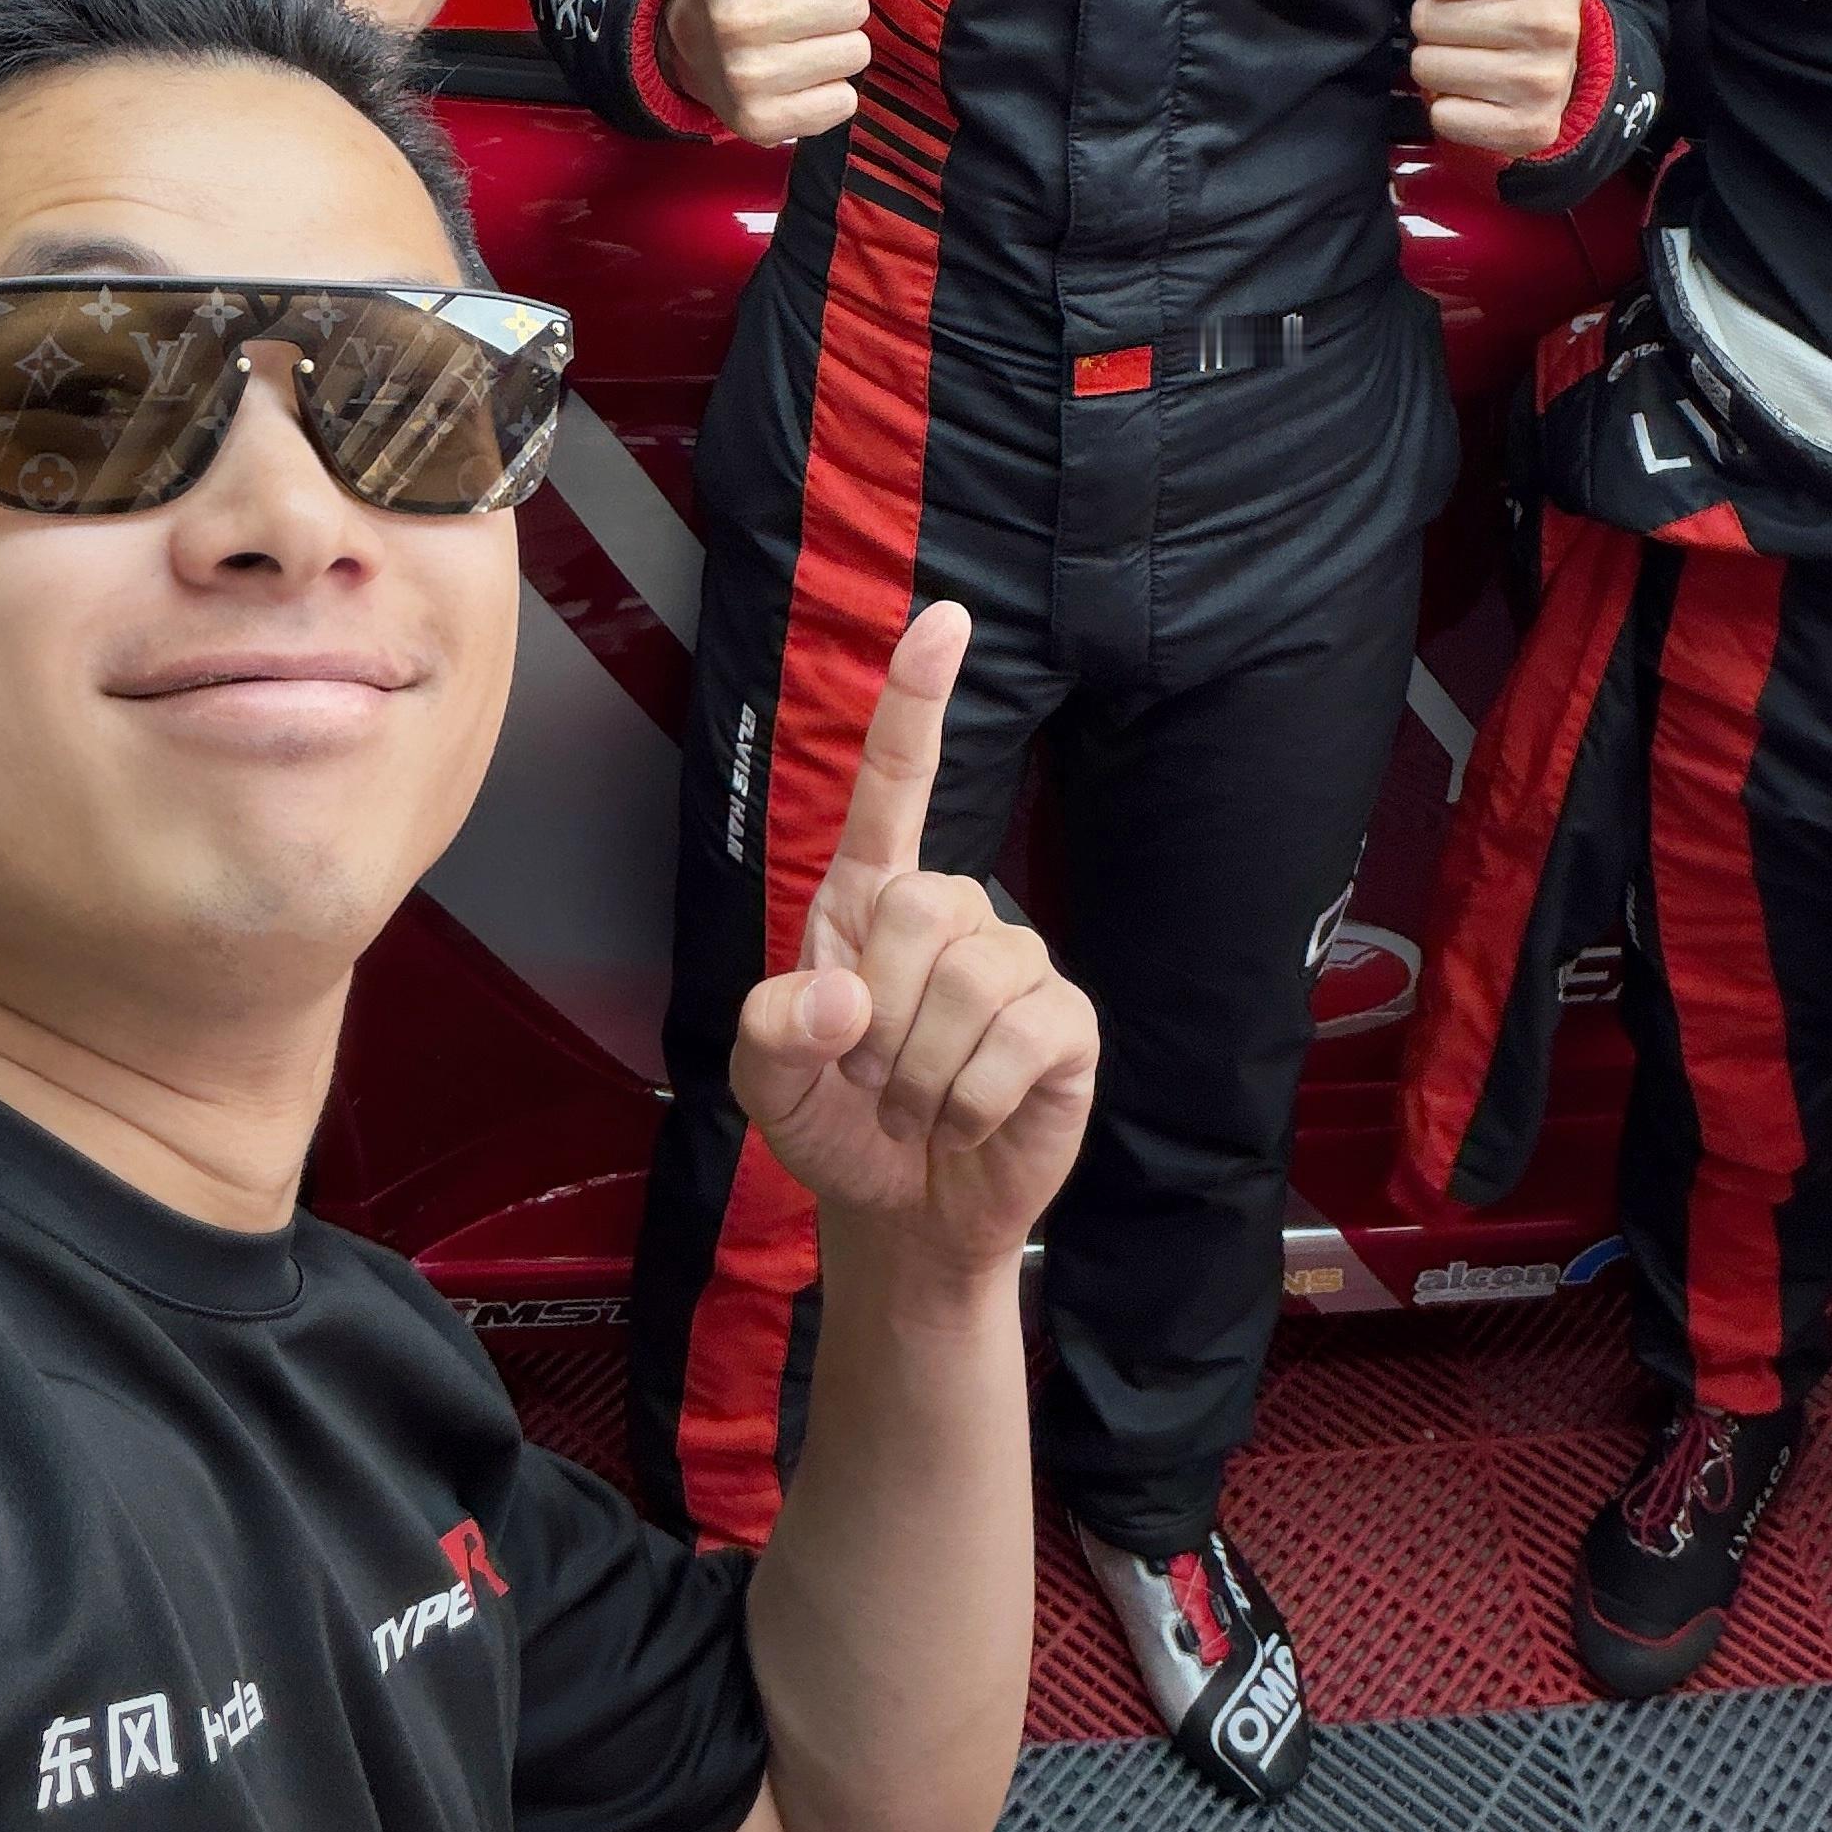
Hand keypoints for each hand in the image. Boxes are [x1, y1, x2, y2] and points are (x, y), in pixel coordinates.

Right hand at [658, 0, 874, 142]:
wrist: (689, 52)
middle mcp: (736, 25)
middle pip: (852, 10)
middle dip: (832, 7)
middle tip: (793, 8)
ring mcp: (749, 80)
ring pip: (853, 56)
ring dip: (832, 50)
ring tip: (793, 42)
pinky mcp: (764, 126)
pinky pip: (842, 104)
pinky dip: (825, 95)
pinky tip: (792, 79)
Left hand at [729, 603, 1096, 1279]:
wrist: (900, 1214)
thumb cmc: (834, 1121)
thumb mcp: (764, 1081)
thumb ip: (772, 1031)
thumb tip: (847, 996)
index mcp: (871, 899)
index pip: (898, 783)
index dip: (918, 702)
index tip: (943, 616)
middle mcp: (952, 913)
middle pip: (922, 904)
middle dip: (879, 1015)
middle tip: (871, 1076)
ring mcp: (1019, 963)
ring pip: (970, 985)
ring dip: (920, 1074)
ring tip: (916, 1105)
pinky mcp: (1067, 1026)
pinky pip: (1018, 1044)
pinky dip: (971, 1103)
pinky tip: (967, 1120)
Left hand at [1410, 0, 1590, 158]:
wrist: (1561, 67)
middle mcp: (1554, 26)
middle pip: (1430, 20)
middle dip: (1439, 20)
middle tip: (1474, 20)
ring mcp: (1544, 84)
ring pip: (1431, 68)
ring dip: (1442, 63)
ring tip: (1477, 53)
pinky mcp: (1527, 132)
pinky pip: (1446, 116)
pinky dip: (1452, 108)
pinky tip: (1482, 94)